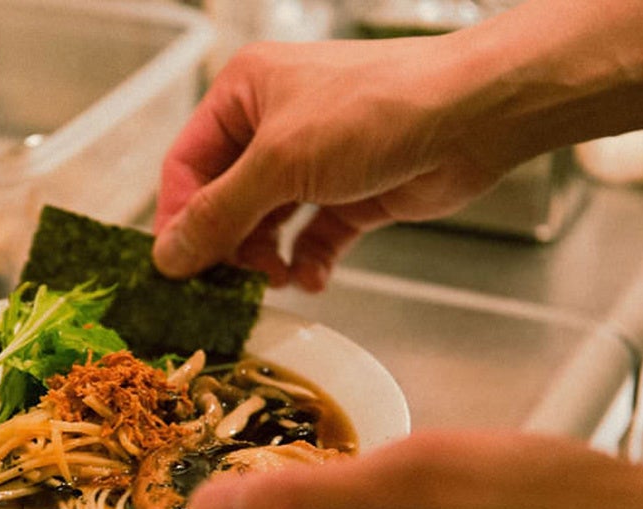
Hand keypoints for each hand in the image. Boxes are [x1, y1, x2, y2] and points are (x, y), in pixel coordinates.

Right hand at [152, 37, 506, 289]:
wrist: (473, 116)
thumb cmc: (376, 110)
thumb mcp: (279, 162)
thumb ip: (218, 214)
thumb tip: (168, 256)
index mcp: (245, 93)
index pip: (187, 164)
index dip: (179, 219)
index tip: (178, 268)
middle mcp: (274, 124)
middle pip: (225, 200)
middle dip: (229, 245)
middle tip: (233, 281)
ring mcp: (314, 160)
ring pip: (266, 224)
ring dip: (266, 259)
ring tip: (276, 279)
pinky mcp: (351, 194)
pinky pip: (311, 237)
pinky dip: (306, 261)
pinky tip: (311, 277)